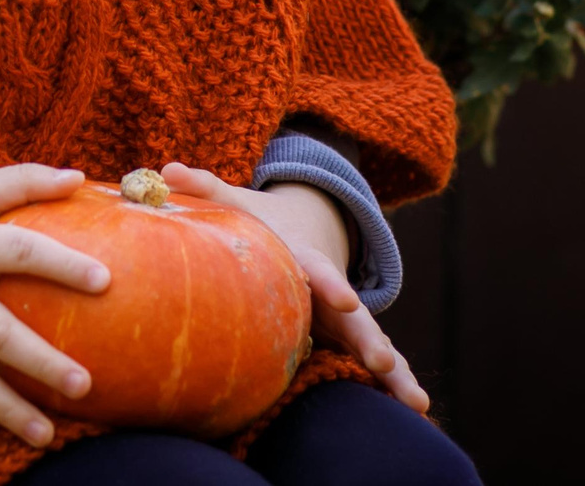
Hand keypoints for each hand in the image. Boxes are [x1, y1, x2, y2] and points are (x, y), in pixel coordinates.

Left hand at [160, 161, 428, 412]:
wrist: (300, 227)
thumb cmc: (259, 222)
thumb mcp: (236, 203)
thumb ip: (205, 189)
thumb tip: (167, 170)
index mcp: (305, 258)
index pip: (319, 271)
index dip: (329, 285)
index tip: (344, 300)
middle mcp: (330, 291)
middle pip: (354, 318)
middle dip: (370, 340)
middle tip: (385, 363)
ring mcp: (342, 319)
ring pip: (372, 346)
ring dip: (394, 374)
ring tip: (417, 405)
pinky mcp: (344, 340)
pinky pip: (368, 365)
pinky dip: (393, 387)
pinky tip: (417, 414)